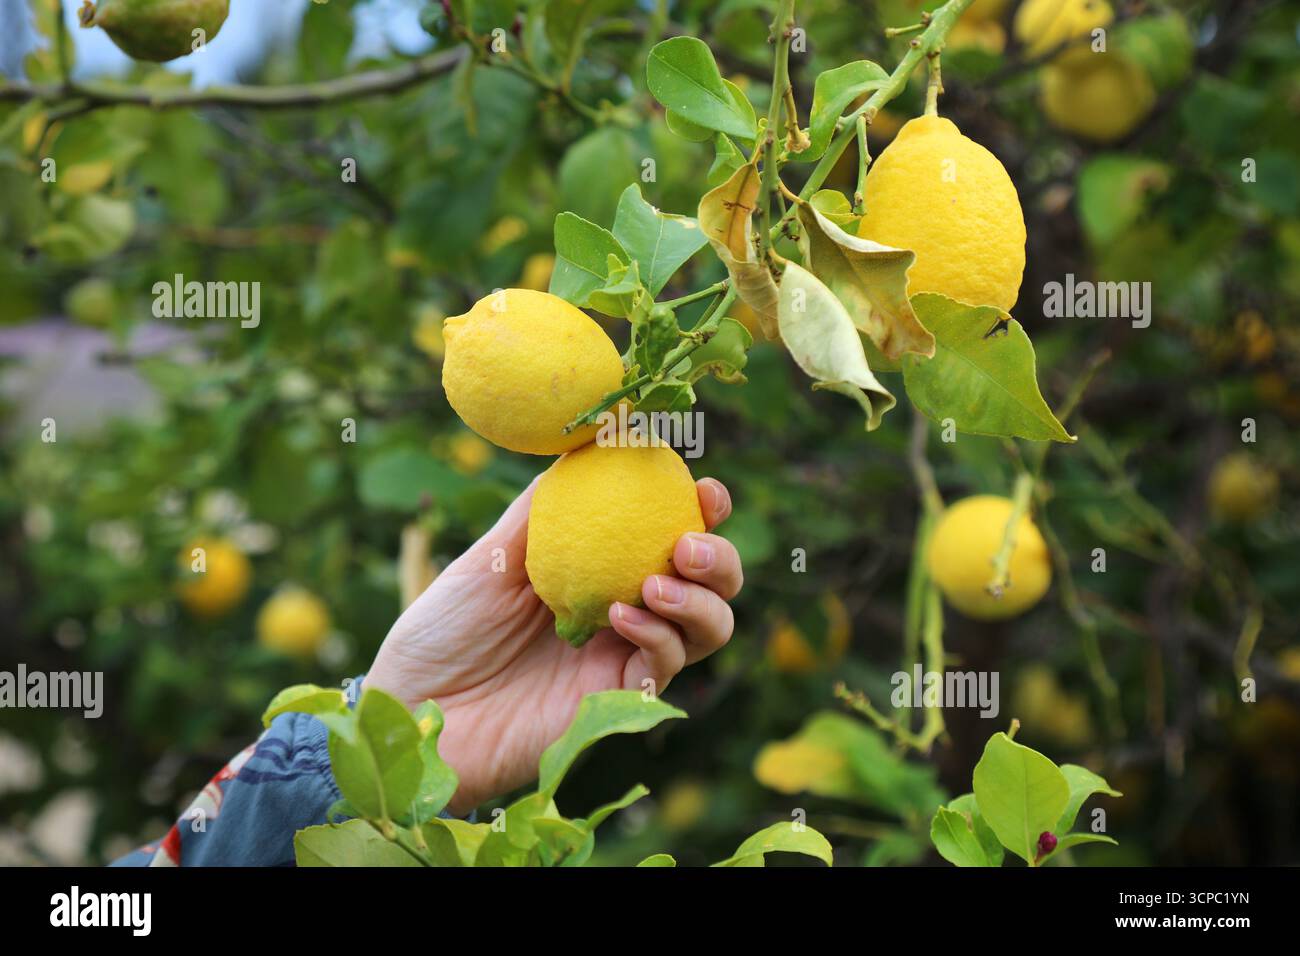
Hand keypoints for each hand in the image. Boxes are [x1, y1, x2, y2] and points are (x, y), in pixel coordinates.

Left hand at [365, 477, 741, 813]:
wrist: (413, 708)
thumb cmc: (443, 631)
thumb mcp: (489, 557)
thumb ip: (540, 512)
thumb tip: (583, 447)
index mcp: (603, 569)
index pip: (675, 535)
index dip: (705, 511)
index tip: (703, 489)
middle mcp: (626, 611)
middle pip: (714, 585)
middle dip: (721, 559)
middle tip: (687, 545)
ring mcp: (625, 658)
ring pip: (708, 630)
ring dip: (699, 601)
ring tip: (656, 583)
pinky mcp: (616, 702)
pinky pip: (663, 666)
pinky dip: (657, 636)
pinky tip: (619, 616)